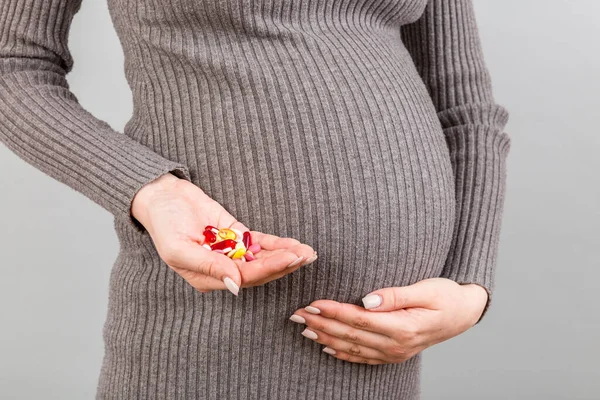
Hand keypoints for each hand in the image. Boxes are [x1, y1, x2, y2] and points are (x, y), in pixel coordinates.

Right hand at [131, 173, 316, 294]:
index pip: (245, 277)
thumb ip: (208, 266)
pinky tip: (295, 245)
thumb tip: (235, 285)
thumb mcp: (178, 248)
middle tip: (305, 256)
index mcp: (207, 279)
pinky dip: (277, 244)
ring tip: (307, 252)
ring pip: (262, 258)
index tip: (289, 258)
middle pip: (259, 271)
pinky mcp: (236, 235)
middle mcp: (222, 269)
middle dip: (283, 264)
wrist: (162, 196)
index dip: (268, 268)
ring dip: (285, 255)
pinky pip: (259, 242)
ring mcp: (230, 252)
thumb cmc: (164, 224)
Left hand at [289, 278, 487, 364]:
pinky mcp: (395, 354)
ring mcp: (395, 353)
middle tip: (297, 314)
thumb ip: (394, 295)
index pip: (358, 319)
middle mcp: (396, 345)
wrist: (465, 313)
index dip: (333, 311)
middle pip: (350, 335)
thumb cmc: (446, 296)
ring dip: (326, 337)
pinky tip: (326, 347)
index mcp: (402, 327)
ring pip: (353, 348)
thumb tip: (366, 300)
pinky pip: (363, 358)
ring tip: (304, 328)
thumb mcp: (425, 289)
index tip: (313, 302)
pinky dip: (343, 353)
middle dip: (321, 324)